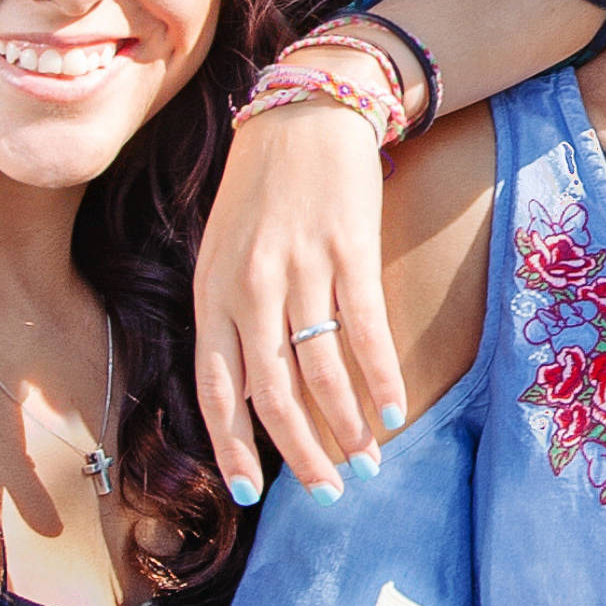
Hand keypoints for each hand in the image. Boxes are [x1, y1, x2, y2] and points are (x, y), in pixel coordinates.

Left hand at [194, 98, 402, 500]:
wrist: (306, 110)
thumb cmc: (264, 188)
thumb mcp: (225, 252)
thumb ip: (232, 318)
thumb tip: (253, 392)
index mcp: (211, 292)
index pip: (216, 388)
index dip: (233, 446)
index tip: (252, 495)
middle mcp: (249, 287)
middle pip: (273, 393)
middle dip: (301, 453)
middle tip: (328, 493)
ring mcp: (300, 270)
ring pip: (321, 371)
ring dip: (347, 427)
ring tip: (368, 462)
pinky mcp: (348, 251)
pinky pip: (365, 331)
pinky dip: (380, 378)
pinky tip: (394, 411)